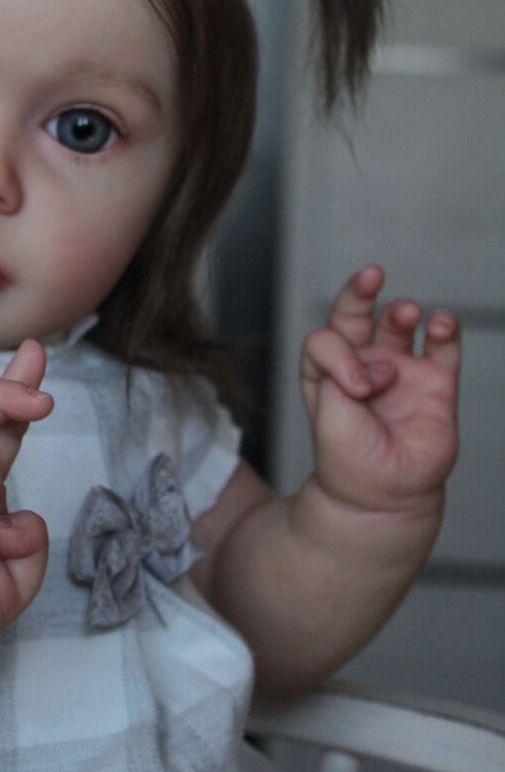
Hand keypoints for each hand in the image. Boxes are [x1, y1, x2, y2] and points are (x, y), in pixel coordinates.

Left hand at [300, 264, 460, 516]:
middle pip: (358, 316)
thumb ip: (339, 375)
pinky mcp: (437, 384)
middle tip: (371, 275)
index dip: (337, 350)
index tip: (355, 385)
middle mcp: (362, 365)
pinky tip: (441, 323)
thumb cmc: (348, 459)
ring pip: (400, 325)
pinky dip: (445, 329)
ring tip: (406, 314)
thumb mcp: (326, 413)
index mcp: (327, 372)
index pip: (326, 336)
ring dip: (401, 312)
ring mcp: (401, 372)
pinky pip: (443, 346)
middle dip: (361, 292)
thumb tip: (379, 362)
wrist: (383, 496)